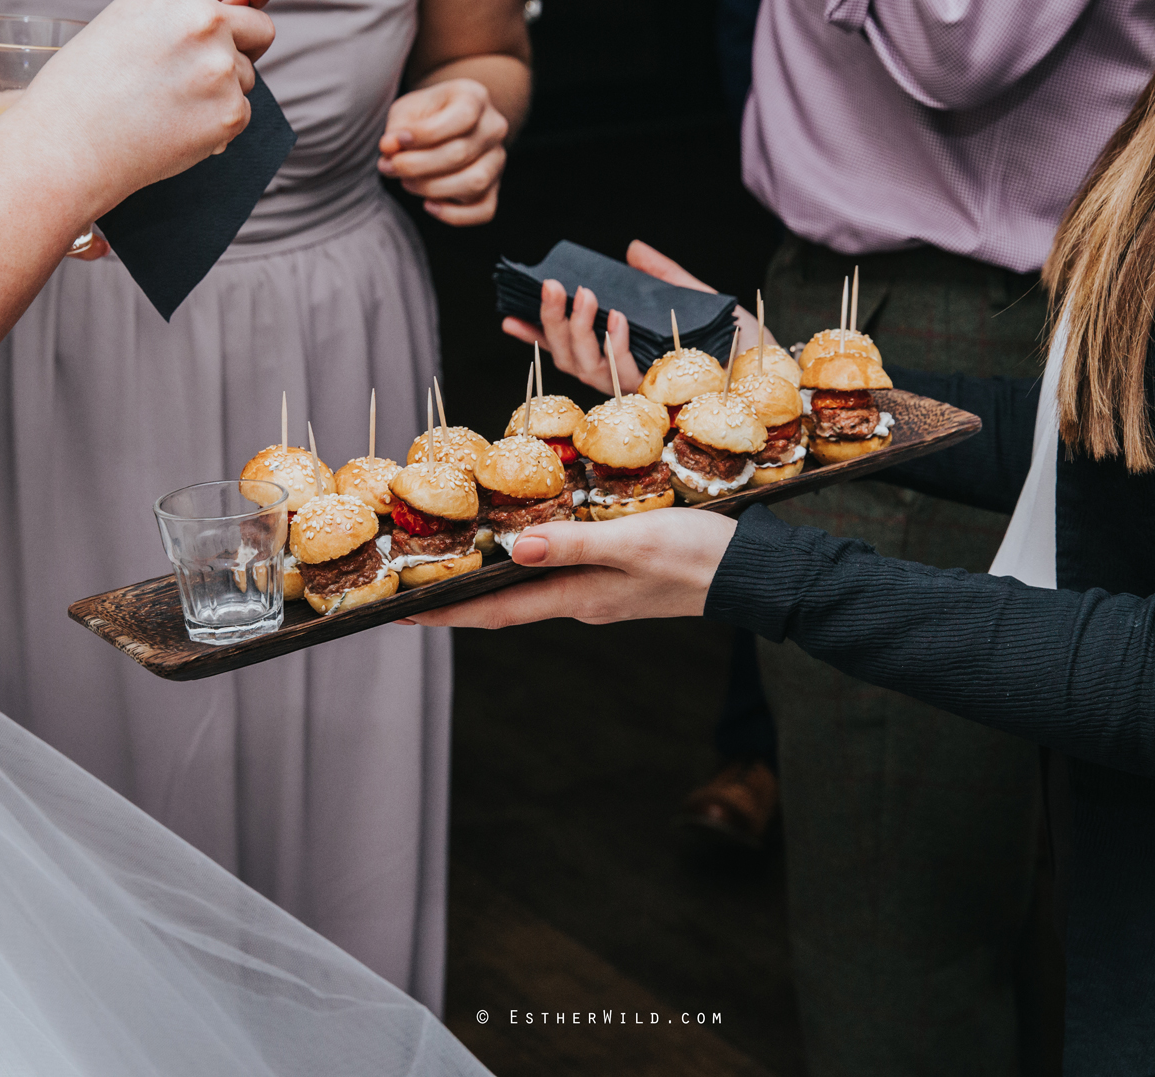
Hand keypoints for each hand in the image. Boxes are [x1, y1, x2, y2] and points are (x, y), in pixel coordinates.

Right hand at [5, 0, 277, 214]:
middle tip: (195, 67)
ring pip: (249, 73)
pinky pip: (241, 110)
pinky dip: (215, 121)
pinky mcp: (229, 113)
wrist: (65, 144)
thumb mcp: (130, 16)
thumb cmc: (87, 80)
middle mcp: (204, 19)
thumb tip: (250, 0)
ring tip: (166, 99)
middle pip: (263, 27)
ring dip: (222, 86)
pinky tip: (172, 125)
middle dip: (243, 45)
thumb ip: (189, 4)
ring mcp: (220, 68)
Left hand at [378, 78, 507, 224]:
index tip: (396, 141)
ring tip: (406, 182)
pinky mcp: (494, 188)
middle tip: (390, 166)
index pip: (462, 117)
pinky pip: (484, 210)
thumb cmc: (425, 115)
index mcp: (475, 97)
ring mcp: (497, 160)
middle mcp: (494, 128)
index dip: (426, 134)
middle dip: (418, 165)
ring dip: (432, 188)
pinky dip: (455, 215)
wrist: (447, 122)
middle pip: (461, 154)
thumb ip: (397, 127)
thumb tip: (388, 148)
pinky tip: (429, 205)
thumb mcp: (408, 110)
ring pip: (474, 184)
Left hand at [403, 508, 736, 627]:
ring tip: (452, 563)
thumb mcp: (636, 542)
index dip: (446, 613)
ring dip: (491, 581)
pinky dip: (529, 563)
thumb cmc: (699, 554)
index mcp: (580, 597)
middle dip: (457, 599)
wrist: (754, 573)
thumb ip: (576, 544)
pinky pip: (558, 574)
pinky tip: (522, 543)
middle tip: (411, 587)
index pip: (495, 611)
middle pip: (505, 604)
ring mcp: (600, 593)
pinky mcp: (619, 578)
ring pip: (530, 588)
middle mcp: (582, 602)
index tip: (399, 614)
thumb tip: (517, 548)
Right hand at [501, 239, 769, 392]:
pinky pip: (624, 374)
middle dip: (551, 323)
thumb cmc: (742, 339)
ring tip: (582, 293)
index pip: (572, 349)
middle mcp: (628, 376)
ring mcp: (641, 389)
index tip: (509, 315)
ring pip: (587, 369)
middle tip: (550, 285)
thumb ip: (661, 274)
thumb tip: (629, 248)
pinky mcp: (659, 396)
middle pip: (569, 359)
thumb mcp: (697, 295)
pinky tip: (617, 315)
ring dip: (577, 330)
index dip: (539, 335)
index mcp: (628, 355)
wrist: (777, 368)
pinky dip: (616, 344)